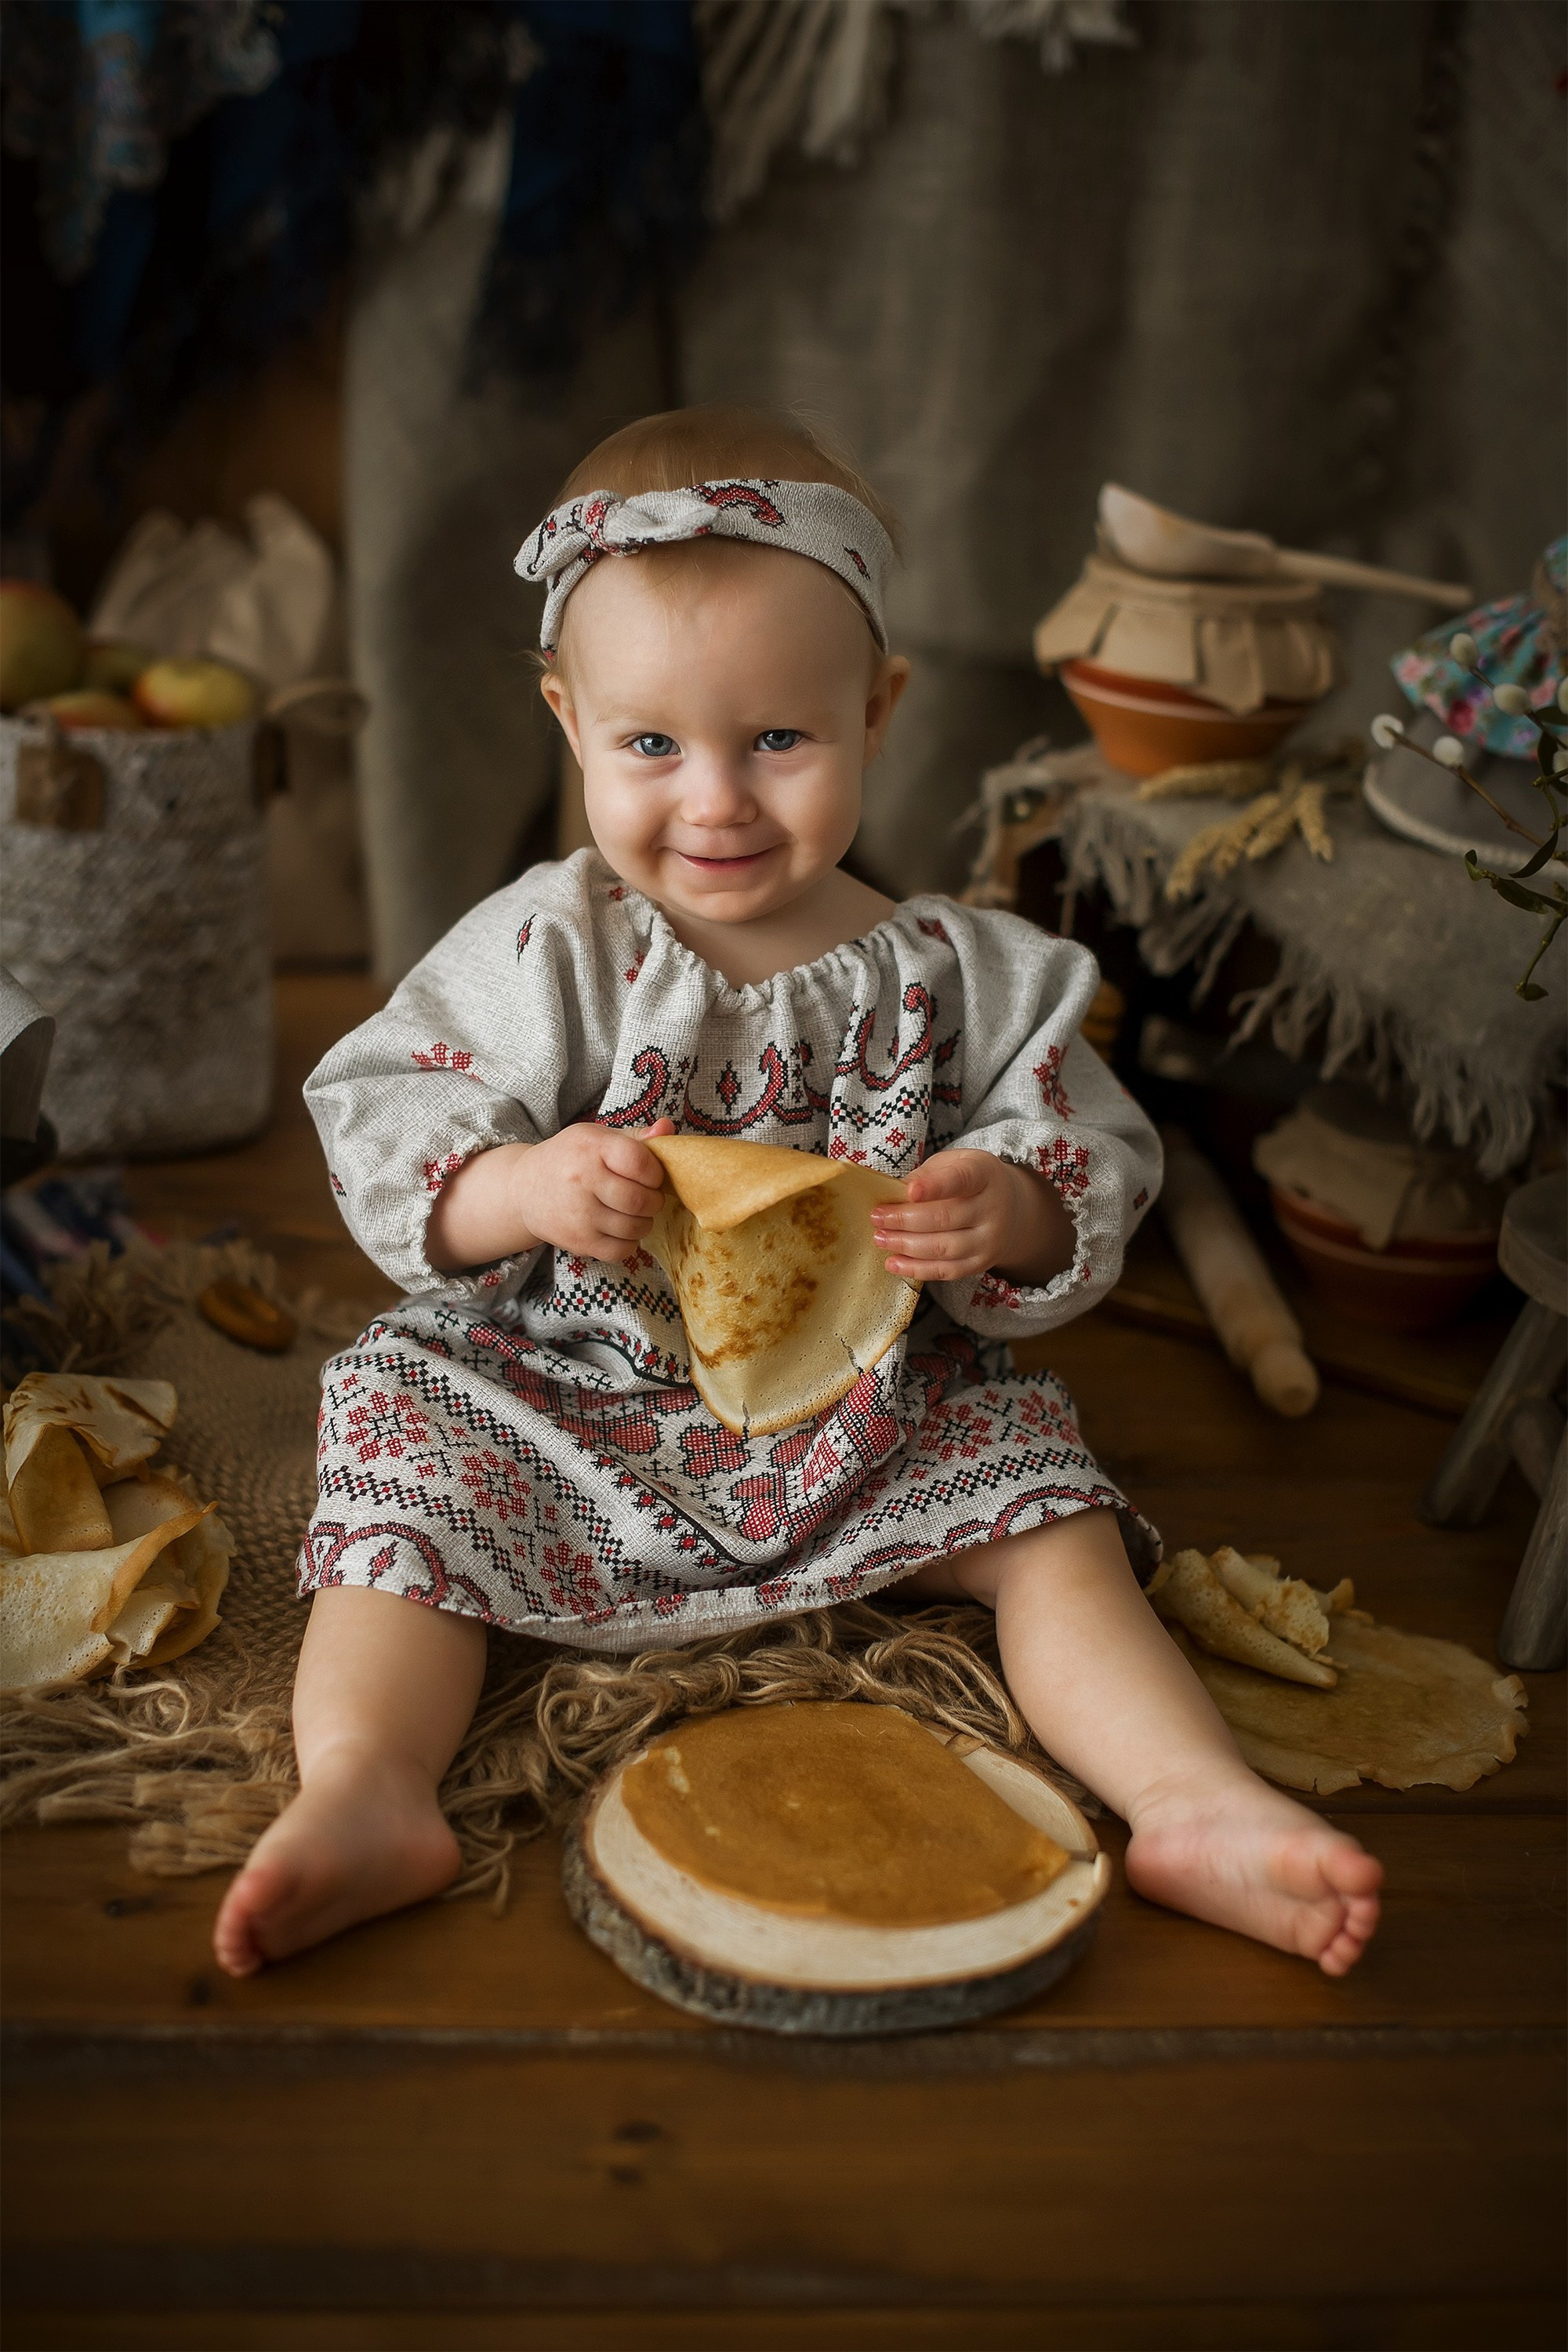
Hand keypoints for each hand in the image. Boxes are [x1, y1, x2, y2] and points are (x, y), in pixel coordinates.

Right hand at [426, 1119, 672, 1271]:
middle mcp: (582, 1181)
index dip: (655, 1173)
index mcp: (590, 1148)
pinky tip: (620, 1228)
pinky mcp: (578, 1241)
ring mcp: (579, 1215)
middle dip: (653, 1200)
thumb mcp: (597, 1138)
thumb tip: (669, 1129)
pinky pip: (622, 1250)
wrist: (524, 1189)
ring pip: (635, 1228)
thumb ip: (636, 1137)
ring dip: (644, 1222)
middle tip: (646, 1196)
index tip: (650, 1175)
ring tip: (634, 1211)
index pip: (640, 1163)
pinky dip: (630, 1241)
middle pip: (641, 1200)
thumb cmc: (570, 1158)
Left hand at [870, 1148, 1074, 1286]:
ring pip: (943, 1247)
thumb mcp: (951, 1163)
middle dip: (905, 1219)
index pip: (961, 1179)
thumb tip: (890, 1195)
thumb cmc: (966, 1180)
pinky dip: (917, 1269)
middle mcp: (993, 1208)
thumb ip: (924, 1176)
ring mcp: (989, 1239)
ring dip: (906, 1245)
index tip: (910, 1191)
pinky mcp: (981, 1263)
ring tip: (880, 1239)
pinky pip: (946, 1271)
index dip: (935, 1186)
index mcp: (984, 1174)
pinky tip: (894, 1263)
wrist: (1008, 1206)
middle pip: (945, 1217)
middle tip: (877, 1218)